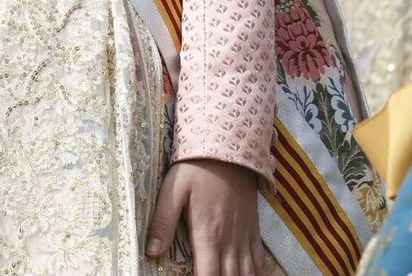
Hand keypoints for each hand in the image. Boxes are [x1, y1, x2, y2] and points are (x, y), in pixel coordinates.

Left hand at [146, 158, 262, 275]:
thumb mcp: (173, 190)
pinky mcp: (253, 230)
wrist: (230, 148)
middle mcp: (229, 242)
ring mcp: (244, 237)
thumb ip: (163, 221)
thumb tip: (151, 252)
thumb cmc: (197, 168)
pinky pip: (259, 261)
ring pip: (247, 275)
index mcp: (208, 235)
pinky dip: (256, 274)